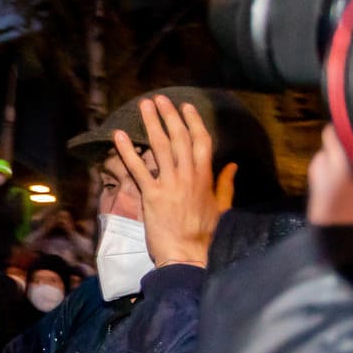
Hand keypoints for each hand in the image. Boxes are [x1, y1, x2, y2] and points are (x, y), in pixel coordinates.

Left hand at [112, 95, 234, 267]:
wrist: (188, 254)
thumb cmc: (206, 233)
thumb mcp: (222, 206)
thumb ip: (226, 183)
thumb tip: (233, 165)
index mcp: (205, 176)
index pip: (201, 141)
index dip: (193, 122)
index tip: (185, 107)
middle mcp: (187, 175)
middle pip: (179, 138)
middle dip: (169, 116)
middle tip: (160, 99)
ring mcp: (169, 184)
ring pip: (160, 147)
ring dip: (151, 124)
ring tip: (143, 106)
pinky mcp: (151, 195)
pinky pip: (137, 169)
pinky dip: (127, 151)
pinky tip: (119, 135)